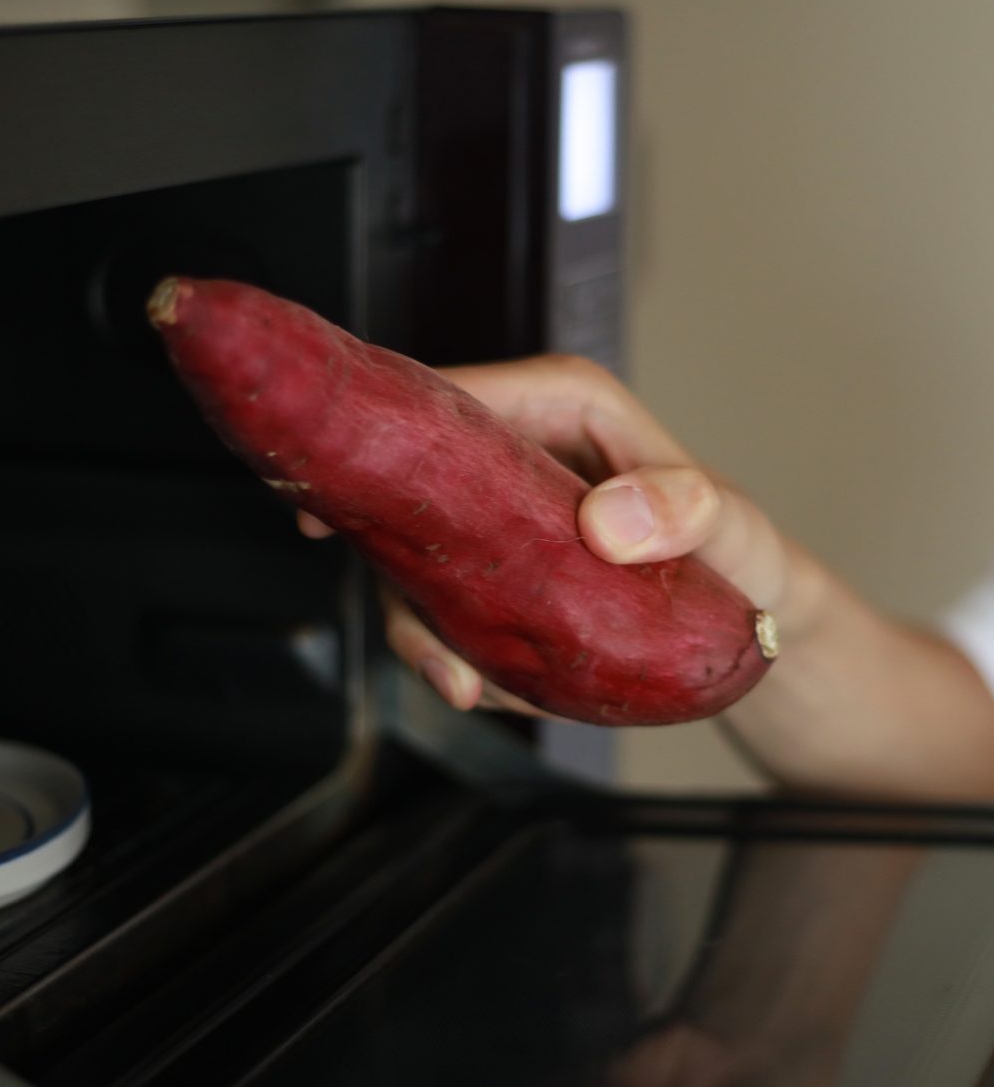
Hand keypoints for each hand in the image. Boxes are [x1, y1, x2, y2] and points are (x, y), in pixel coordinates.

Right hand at [299, 354, 821, 716]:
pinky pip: (445, 611)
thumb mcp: (735, 530)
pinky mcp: (495, 572)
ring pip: (415, 564)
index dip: (381, 441)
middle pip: (412, 494)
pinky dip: (459, 657)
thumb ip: (689, 508)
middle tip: (428, 649)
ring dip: (426, 633)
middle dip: (398, 575)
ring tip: (475, 687)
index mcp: (559, 406)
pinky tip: (499, 684)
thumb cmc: (745, 557)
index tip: (336, 500)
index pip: (447, 399)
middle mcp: (514, 455)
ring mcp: (498, 519)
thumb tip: (607, 519)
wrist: (750, 625)